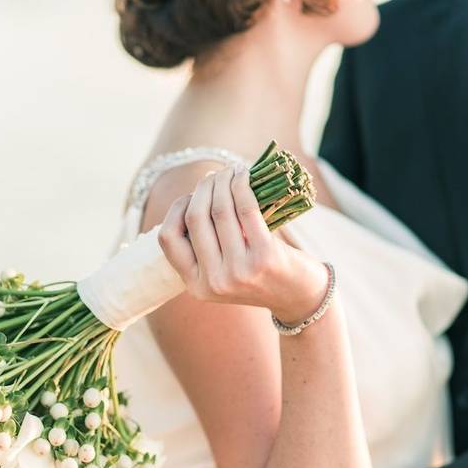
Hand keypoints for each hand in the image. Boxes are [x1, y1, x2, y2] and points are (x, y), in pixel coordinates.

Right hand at [159, 166, 328, 323]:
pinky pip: (245, 209)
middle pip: (195, 218)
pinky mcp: (264, 257)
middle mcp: (213, 282)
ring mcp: (238, 272)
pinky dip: (242, 185)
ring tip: (230, 171)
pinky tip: (243, 175)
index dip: (176, 210)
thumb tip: (197, 194)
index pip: (168, 239)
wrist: (299, 296)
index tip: (192, 197)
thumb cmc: (258, 275)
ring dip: (223, 181)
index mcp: (196, 286)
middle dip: (203, 188)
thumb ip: (205, 246)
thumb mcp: (223, 271)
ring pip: (219, 210)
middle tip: (215, 176)